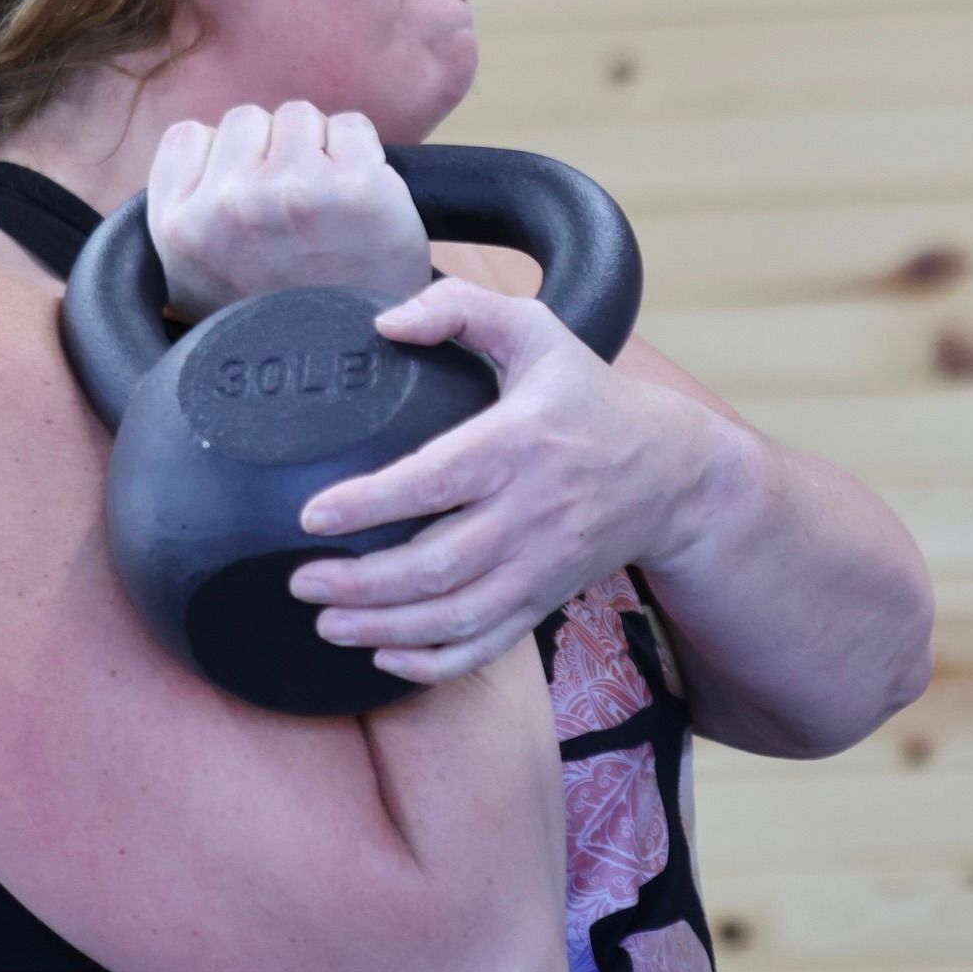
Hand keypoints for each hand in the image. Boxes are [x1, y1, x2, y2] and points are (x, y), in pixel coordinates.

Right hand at [146, 100, 432, 324]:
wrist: (352, 365)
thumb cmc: (281, 318)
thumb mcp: (196, 280)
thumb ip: (187, 209)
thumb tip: (203, 144)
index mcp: (178, 228)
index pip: (188, 136)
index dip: (224, 159)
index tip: (247, 198)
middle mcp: (228, 206)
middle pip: (247, 119)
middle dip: (273, 152)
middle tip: (293, 212)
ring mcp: (292, 192)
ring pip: (299, 117)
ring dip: (318, 150)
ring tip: (326, 209)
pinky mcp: (355, 188)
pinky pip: (353, 127)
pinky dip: (363, 156)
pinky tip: (359, 205)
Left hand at [286, 276, 720, 682]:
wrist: (671, 473)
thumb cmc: (588, 397)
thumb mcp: (537, 330)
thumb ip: (461, 308)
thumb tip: (387, 323)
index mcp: (518, 442)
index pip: (435, 480)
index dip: (370, 503)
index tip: (313, 515)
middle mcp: (529, 512)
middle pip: (436, 564)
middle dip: (361, 582)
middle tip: (301, 580)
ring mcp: (538, 565)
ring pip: (455, 615)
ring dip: (383, 628)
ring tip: (326, 621)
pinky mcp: (544, 599)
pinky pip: (487, 645)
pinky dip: (435, 663)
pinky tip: (385, 656)